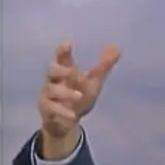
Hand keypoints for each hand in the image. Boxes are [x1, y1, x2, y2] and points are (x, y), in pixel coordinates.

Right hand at [38, 41, 119, 156]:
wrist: (67, 121)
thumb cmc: (79, 97)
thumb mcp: (94, 82)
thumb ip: (103, 66)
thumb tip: (117, 47)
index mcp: (65, 71)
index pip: (62, 58)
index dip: (63, 51)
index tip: (68, 43)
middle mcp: (54, 80)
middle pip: (52, 70)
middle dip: (61, 70)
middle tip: (73, 72)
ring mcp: (48, 94)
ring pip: (51, 89)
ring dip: (65, 93)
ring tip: (79, 96)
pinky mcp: (46, 109)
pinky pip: (51, 108)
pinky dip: (61, 111)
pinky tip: (72, 116)